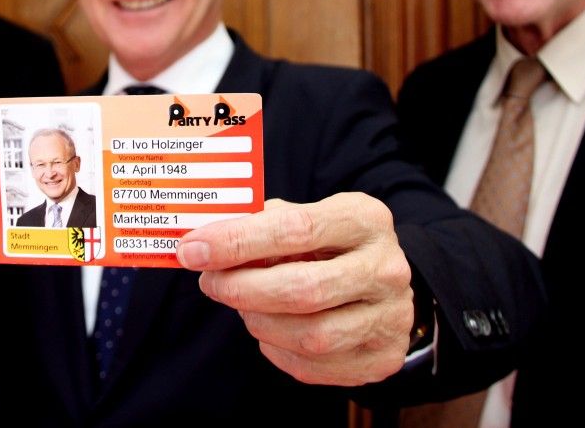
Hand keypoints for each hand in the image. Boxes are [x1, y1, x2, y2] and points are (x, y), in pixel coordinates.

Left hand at [176, 193, 412, 385]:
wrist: (381, 281)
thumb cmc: (329, 244)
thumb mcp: (304, 218)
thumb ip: (259, 225)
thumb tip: (203, 244)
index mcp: (364, 220)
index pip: (294, 228)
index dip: (237, 242)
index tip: (193, 249)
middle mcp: (386, 268)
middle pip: (302, 288)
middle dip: (241, 288)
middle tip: (209, 282)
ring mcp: (391, 317)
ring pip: (309, 335)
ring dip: (259, 322)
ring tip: (242, 305)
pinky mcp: (383, 357)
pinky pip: (314, 366)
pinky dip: (277, 350)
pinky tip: (269, 328)